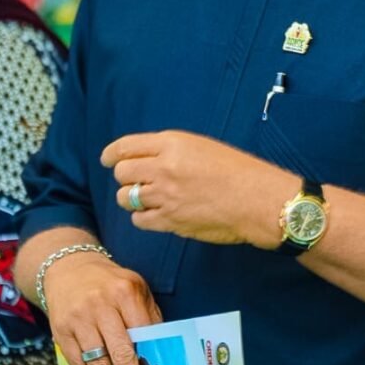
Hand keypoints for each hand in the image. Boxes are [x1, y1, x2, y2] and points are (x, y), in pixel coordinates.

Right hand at [43, 249, 161, 364]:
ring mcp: (78, 320)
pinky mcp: (61, 333)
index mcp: (126, 292)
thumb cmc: (110, 283)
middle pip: (119, 355)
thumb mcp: (135, 289)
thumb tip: (161, 355)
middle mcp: (101, 306)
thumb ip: (148, 317)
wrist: (68, 269)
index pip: (143, 335)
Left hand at [101, 130, 290, 249]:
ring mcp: (165, 196)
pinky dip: (143, 217)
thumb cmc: (238, 170)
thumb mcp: (202, 147)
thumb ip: (171, 151)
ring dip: (131, 198)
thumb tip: (147, 160)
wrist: (256, 199)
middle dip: (124, 177)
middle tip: (133, 181)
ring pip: (126, 198)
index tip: (108, 159)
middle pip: (122, 173)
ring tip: (144, 198)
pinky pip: (140, 220)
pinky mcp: (170, 220)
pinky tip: (155, 214)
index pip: (126, 147)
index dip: (112, 154)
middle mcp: (164, 168)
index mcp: (172, 144)